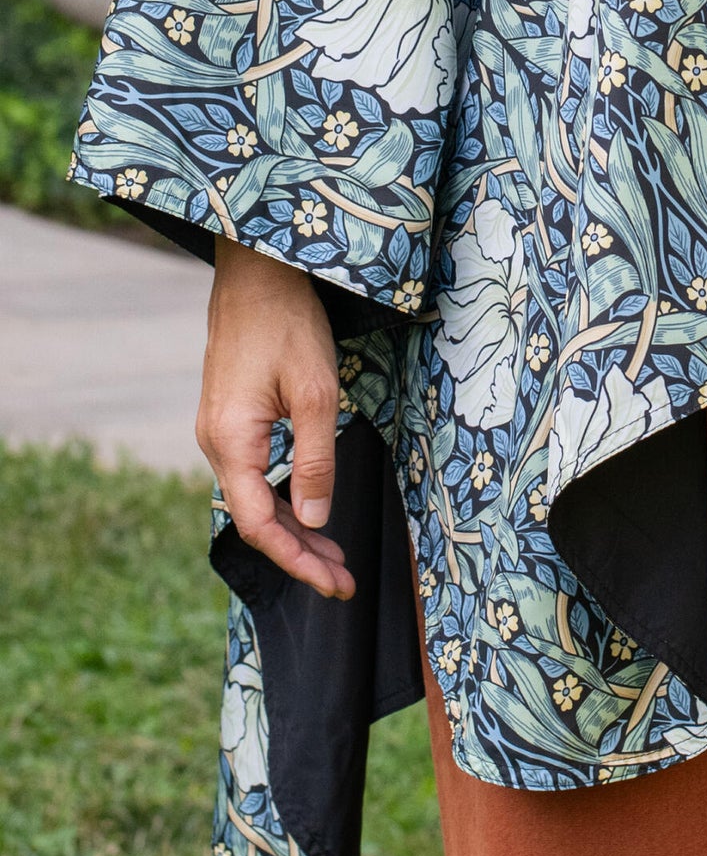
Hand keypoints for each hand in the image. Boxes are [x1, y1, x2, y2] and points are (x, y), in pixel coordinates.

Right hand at [195, 235, 354, 599]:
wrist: (257, 272)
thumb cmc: (288, 324)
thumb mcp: (317, 393)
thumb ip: (315, 459)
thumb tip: (314, 519)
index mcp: (230, 441)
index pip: (259, 524)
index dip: (297, 560)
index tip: (334, 584)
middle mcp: (215, 442)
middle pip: (255, 518)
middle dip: (300, 553)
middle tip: (343, 579)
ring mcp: (219, 430)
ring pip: (254, 498)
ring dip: (294, 528)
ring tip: (334, 555)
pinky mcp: (230, 417)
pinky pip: (253, 474)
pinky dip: (282, 498)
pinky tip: (307, 509)